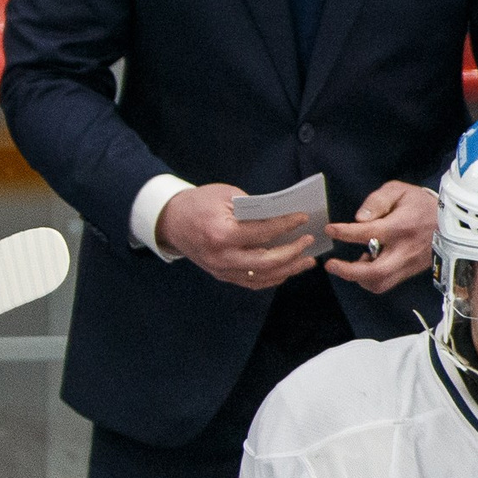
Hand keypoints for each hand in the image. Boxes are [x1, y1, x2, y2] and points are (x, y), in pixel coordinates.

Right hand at [156, 183, 323, 289]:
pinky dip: (273, 277)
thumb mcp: (226, 195)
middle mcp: (221, 257)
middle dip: (292, 252)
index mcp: (221, 234)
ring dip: (288, 269)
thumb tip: (282, 217)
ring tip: (307, 260)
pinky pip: (252, 282)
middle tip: (308, 241)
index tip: (303, 218)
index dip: (286, 225)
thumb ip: (253, 208)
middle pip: (266, 261)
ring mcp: (221, 269)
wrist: (170, 221)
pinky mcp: (221, 275)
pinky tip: (287, 269)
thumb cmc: (198, 203)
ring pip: (262, 276)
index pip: (262, 232)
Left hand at [325, 180, 436, 291]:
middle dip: (348, 272)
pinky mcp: (411, 272)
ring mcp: (409, 265)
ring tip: (353, 262)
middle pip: (375, 272)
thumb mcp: (399, 191)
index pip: (367, 233)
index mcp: (400, 227)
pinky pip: (387, 283)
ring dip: (360, 277)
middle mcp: (404, 250)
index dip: (344, 233)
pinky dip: (371, 278)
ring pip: (380, 283)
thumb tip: (359, 218)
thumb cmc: (421, 203)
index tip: (330, 230)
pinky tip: (368, 264)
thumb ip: (377, 201)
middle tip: (331, 265)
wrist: (454, 220)